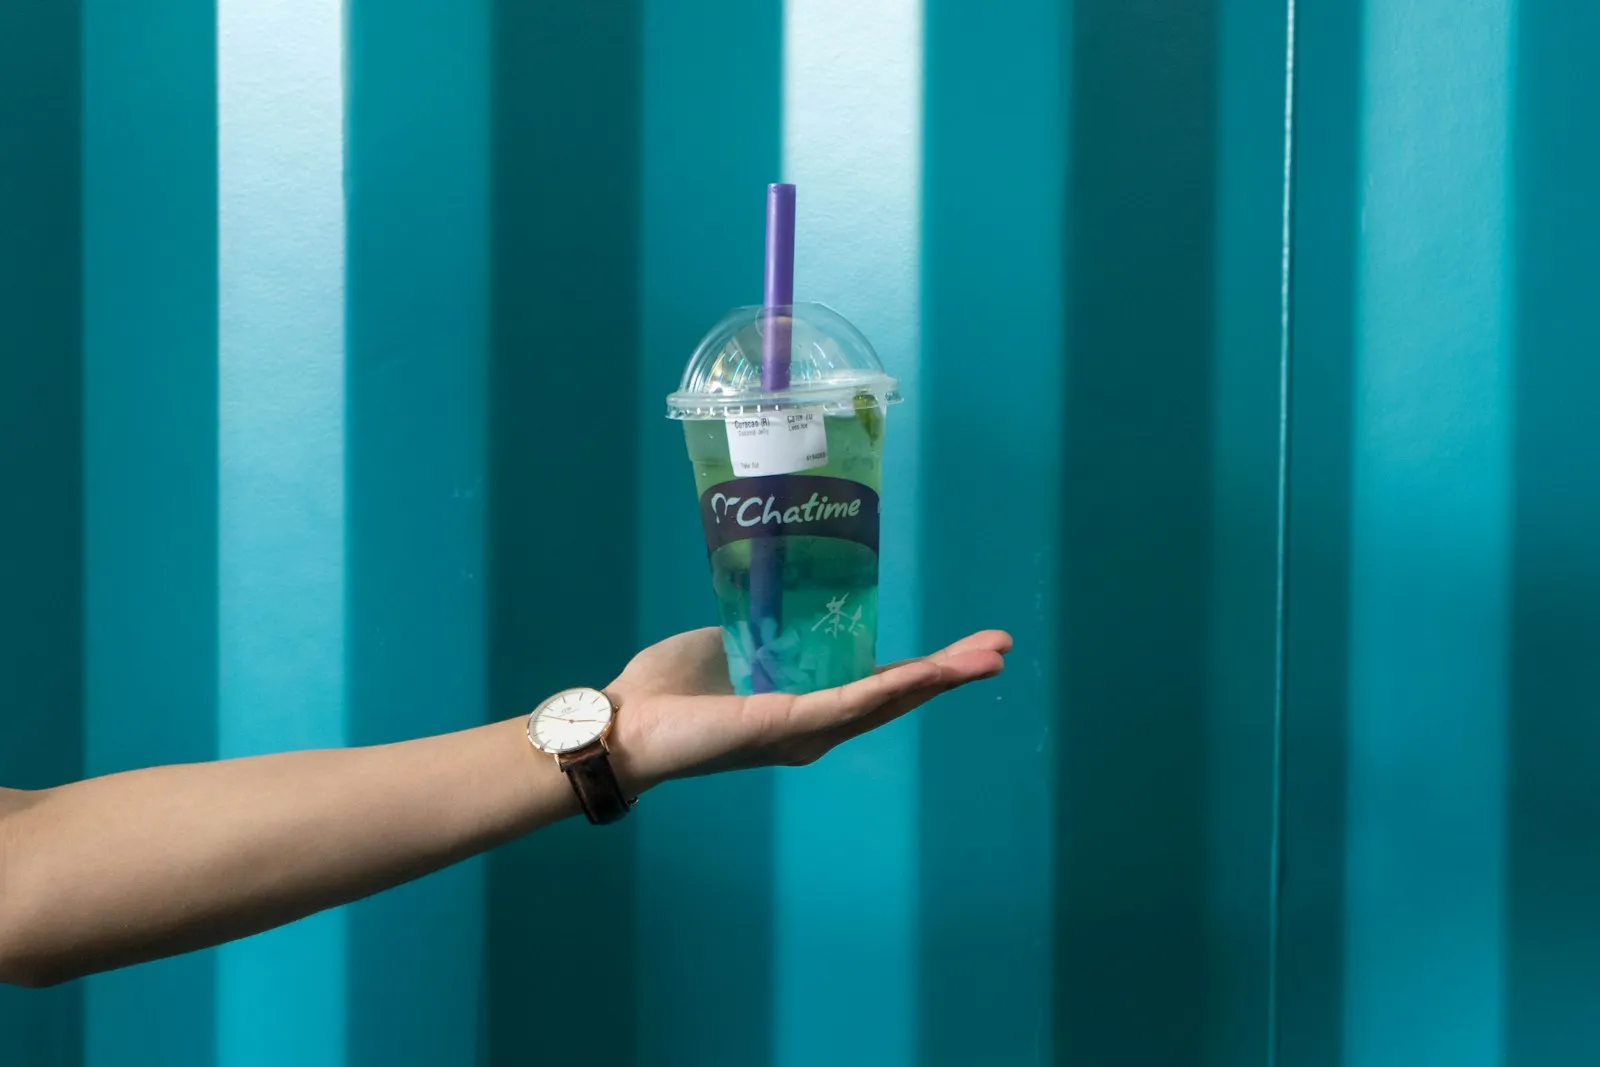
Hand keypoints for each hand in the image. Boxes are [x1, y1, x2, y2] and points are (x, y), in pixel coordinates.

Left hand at [605, 628, 1010, 790]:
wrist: (628, 723)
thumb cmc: (668, 690)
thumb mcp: (730, 643)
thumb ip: (766, 628)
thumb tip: (783, 592)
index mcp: (804, 706)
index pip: (876, 684)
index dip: (923, 667)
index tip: (966, 647)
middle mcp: (815, 726)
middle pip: (897, 696)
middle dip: (951, 672)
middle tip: (999, 648)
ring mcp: (806, 730)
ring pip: (887, 700)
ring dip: (940, 678)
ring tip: (987, 658)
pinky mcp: (789, 727)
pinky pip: (851, 703)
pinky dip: (892, 687)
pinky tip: (928, 673)